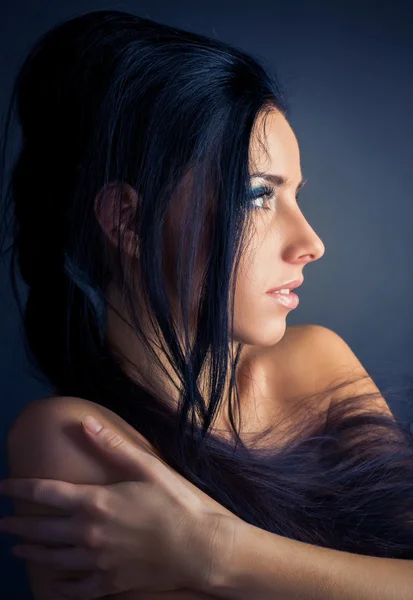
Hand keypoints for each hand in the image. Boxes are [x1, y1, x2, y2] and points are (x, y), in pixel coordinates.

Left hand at [0, 415, 240, 598]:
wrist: (199, 548)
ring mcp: (97, 561)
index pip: (46, 493)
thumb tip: (85, 422)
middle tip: (1, 524)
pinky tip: (51, 584)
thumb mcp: (148, 467)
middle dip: (18, 525)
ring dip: (31, 552)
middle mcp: (89, 533)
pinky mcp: (110, 583)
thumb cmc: (176, 503)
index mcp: (96, 502)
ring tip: (17, 549)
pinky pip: (75, 588)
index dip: (20, 489)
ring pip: (53, 559)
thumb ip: (113, 446)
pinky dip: (59, 586)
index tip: (3, 488)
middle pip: (42, 529)